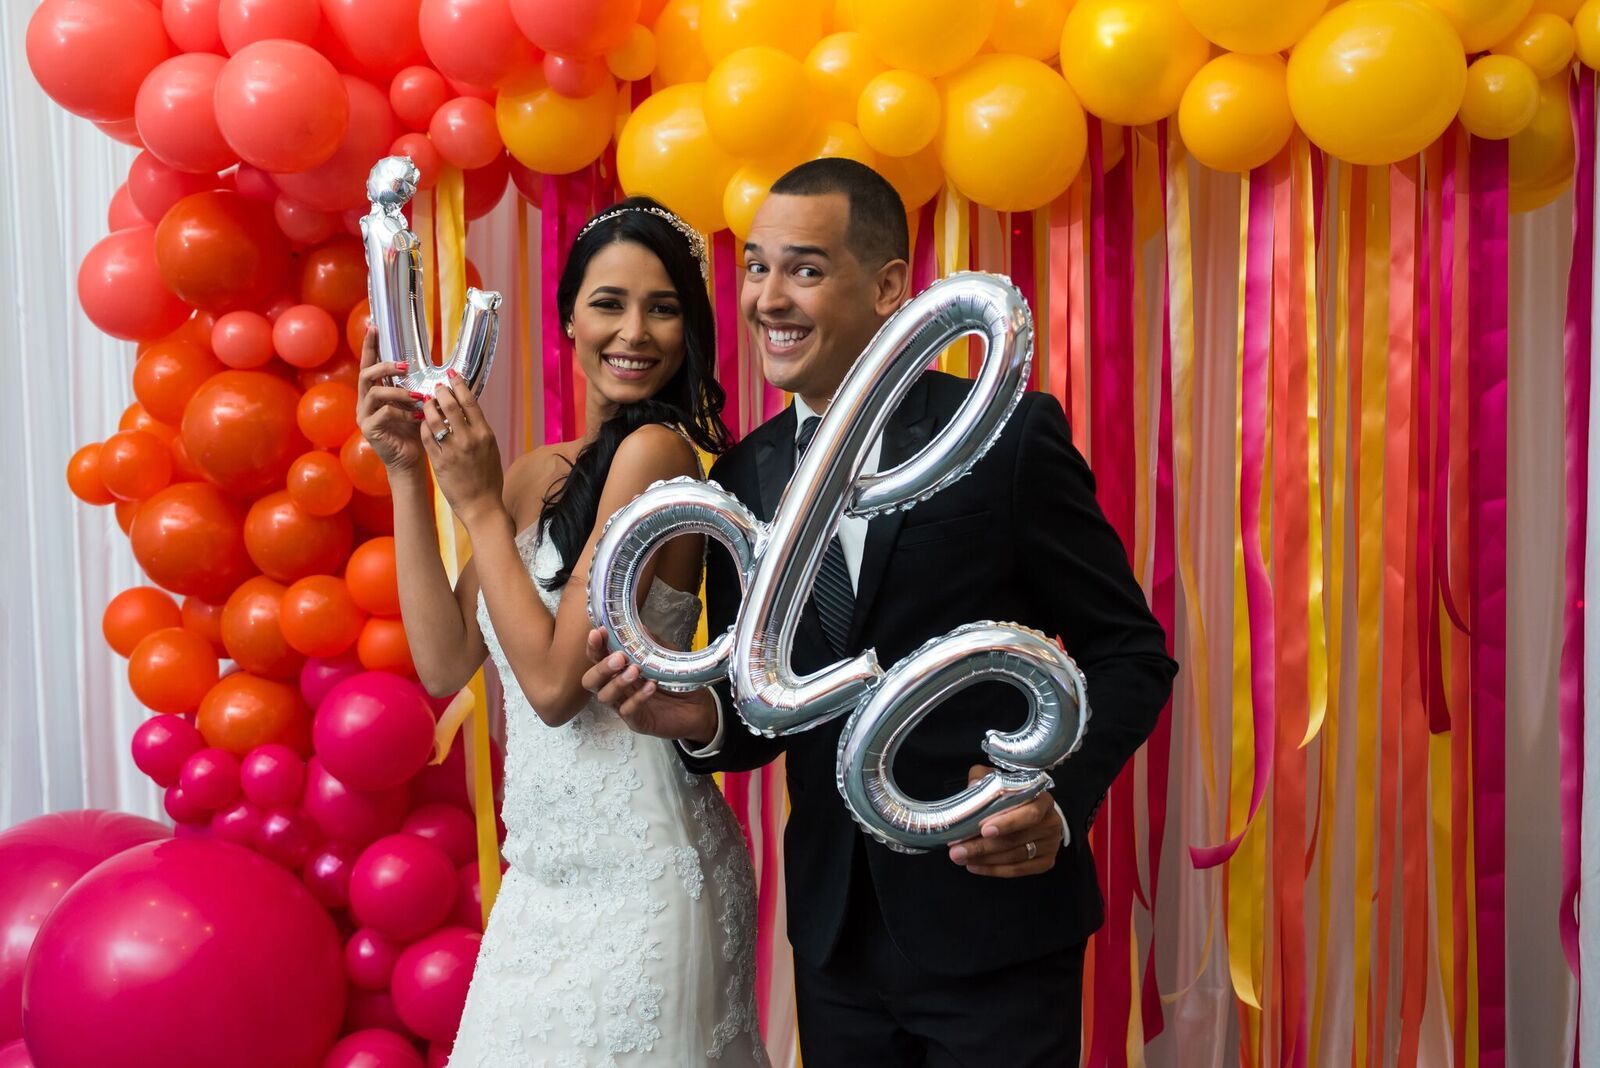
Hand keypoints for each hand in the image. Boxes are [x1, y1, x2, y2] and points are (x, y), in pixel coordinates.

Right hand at [356, 327, 426, 472]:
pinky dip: (401, 412)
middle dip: (385, 366)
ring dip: (399, 392)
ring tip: (418, 396)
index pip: (369, 364)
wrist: (410, 459)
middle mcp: (364, 402)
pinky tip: (416, 415)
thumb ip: (414, 388)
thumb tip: (429, 370)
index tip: (373, 326)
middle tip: (406, 366)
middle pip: (366, 374)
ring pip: (375, 393)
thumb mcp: (415, 405)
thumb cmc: (414, 431)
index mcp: (374, 393)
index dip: (371, 346)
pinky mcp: (369, 429)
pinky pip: (382, 413)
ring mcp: (364, 415)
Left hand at [420, 370, 504, 528]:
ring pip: (434, 419)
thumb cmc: (488, 478)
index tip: (452, 376)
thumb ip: (479, 430)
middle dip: (440, 392)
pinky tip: (423, 423)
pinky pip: (426, 437)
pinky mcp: (438, 461)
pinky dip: (423, 426)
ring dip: (427, 407)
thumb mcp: (491, 449)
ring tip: (426, 403)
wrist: (481, 505)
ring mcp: (452, 450)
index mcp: (484, 434)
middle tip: (436, 388)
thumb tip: (469, 410)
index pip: (470, 402)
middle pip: (449, 406)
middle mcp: (468, 439)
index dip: (459, 385)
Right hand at [582, 628, 718, 745]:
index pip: (597, 657)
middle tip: (619, 658)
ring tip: (635, 671)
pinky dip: (637, 698)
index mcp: (620, 669)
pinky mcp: (636, 721)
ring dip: (617, 682)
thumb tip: (638, 626)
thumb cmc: (677, 680)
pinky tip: (651, 687)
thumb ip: (650, 643)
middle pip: (591, 680)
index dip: (594, 646)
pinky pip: (627, 711)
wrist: (699, 707)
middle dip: (601, 668)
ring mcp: (624, 705)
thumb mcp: (666, 656)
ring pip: (604, 697)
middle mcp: (617, 687)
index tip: (598, 633)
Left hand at [947, 765, 1062, 877]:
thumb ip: (983, 779)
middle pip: (1016, 839)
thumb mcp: (997, 780)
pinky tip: (975, 866)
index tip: (984, 830)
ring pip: (1014, 857)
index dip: (1008, 823)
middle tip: (957, 851)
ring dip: (984, 860)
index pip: (1029, 814)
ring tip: (960, 857)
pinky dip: (994, 870)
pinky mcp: (1046, 862)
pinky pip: (1018, 871)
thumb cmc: (1013, 795)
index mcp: (1042, 800)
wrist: (1033, 813)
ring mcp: (1051, 845)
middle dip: (983, 846)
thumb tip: (971, 787)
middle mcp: (1051, 822)